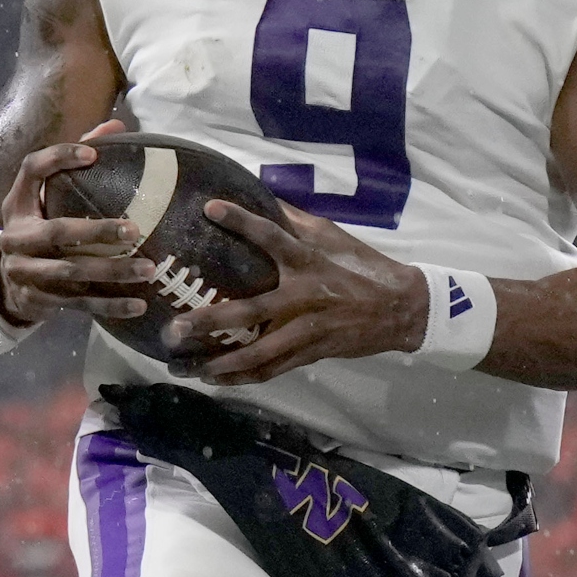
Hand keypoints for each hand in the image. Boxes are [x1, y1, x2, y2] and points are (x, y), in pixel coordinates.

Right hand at [0, 122, 156, 331]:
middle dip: (97, 232)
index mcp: (17, 203)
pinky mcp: (39, 300)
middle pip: (56, 232)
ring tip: (149, 268)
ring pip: (71, 273)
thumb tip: (116, 125)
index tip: (94, 154)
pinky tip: (139, 304)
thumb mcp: (46, 196)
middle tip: (135, 230)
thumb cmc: (40, 225)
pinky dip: (111, 305)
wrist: (8, 282)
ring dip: (112, 272)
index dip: (59, 159)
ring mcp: (25, 271)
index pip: (31, 171)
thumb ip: (75, 161)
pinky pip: (79, 304)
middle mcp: (16, 237)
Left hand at [173, 200, 431, 382]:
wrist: (401, 309)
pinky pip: (271, 370)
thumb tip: (261, 196)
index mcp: (308, 261)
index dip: (241, 221)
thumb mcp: (333, 237)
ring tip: (183, 367)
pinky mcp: (311, 354)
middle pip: (249, 313)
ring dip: (218, 364)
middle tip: (174, 329)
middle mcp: (303, 298)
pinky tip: (215, 380)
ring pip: (256, 355)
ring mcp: (306, 330)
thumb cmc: (363, 267)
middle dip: (209, 323)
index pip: (271, 236)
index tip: (209, 208)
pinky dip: (242, 378)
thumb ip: (295, 220)